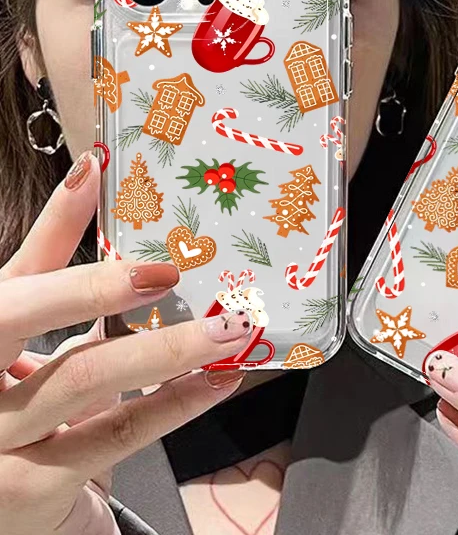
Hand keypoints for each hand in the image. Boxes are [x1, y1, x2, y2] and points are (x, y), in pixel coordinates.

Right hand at [0, 151, 252, 534]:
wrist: (11, 493)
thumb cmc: (24, 396)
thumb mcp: (31, 327)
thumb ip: (61, 266)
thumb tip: (95, 175)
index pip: (13, 284)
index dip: (59, 236)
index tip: (101, 184)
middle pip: (21, 320)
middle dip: (98, 290)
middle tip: (170, 272)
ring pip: (84, 379)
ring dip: (166, 351)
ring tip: (226, 329)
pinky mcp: (32, 487)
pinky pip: (114, 434)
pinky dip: (173, 404)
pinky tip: (218, 381)